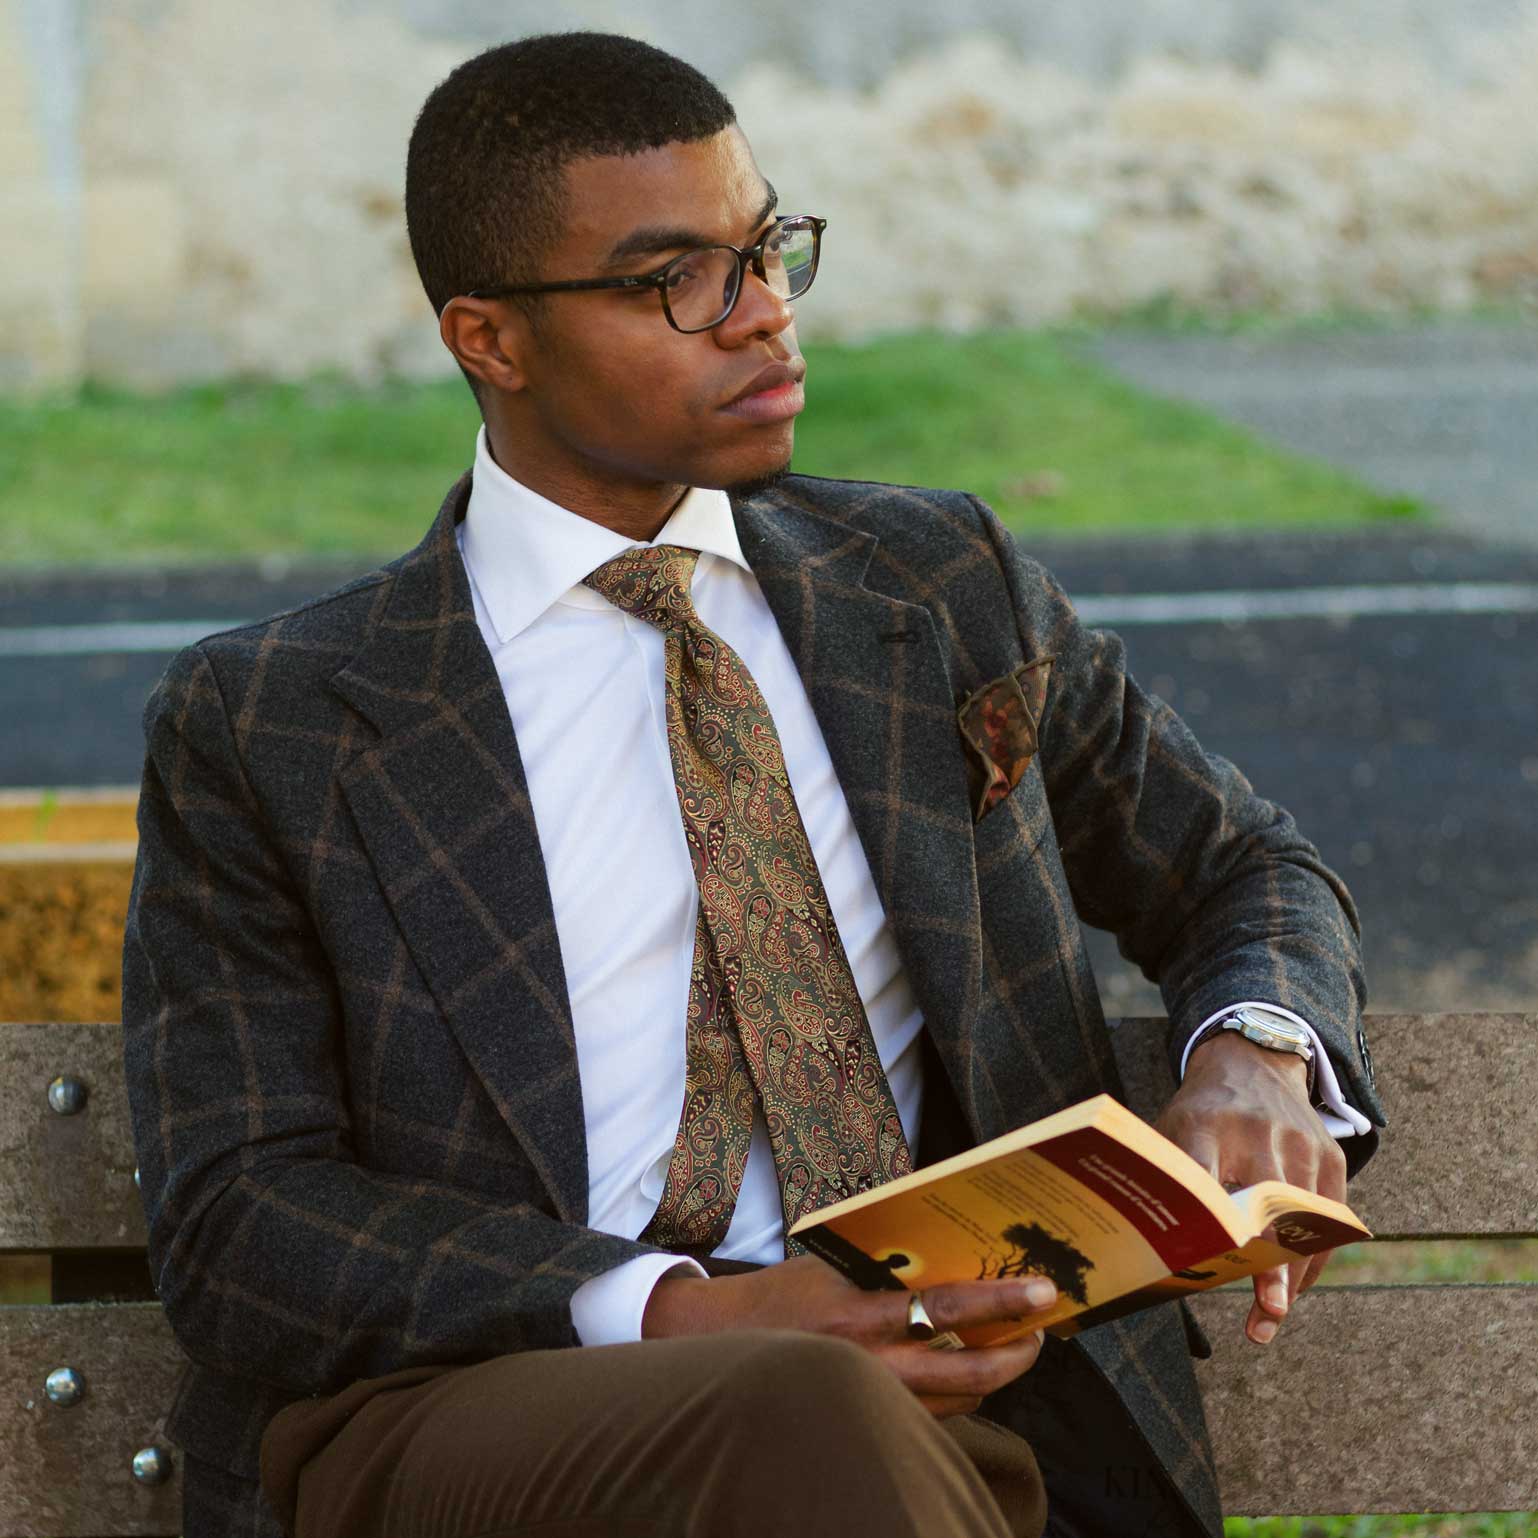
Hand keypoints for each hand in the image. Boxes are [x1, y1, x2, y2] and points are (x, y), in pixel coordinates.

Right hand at [641, 1253, 1056, 1416]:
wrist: (727, 1345)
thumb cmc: (784, 1294)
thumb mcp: (834, 1264)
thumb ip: (887, 1268)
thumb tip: (952, 1256)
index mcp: (860, 1316)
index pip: (950, 1310)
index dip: (1004, 1301)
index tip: (1045, 1291)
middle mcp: (873, 1368)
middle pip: (973, 1375)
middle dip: (1019, 1353)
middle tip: (1041, 1330)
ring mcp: (876, 1402)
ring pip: (961, 1401)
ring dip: (994, 1374)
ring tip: (1013, 1344)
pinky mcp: (874, 1420)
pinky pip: (936, 1414)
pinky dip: (961, 1392)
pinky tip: (967, 1367)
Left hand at [1154, 1031, 1346, 1345]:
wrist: (1253, 1060)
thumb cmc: (1200, 1111)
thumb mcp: (1171, 1129)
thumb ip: (1166, 1178)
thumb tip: (1143, 1252)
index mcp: (1204, 1125)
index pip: (1204, 1173)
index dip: (1211, 1220)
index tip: (1212, 1260)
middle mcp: (1256, 1131)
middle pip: (1267, 1205)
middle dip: (1271, 1262)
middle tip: (1269, 1312)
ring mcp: (1299, 1142)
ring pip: (1305, 1220)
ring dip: (1294, 1274)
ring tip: (1274, 1317)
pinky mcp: (1329, 1154)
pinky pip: (1329, 1218)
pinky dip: (1313, 1257)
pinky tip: (1294, 1288)